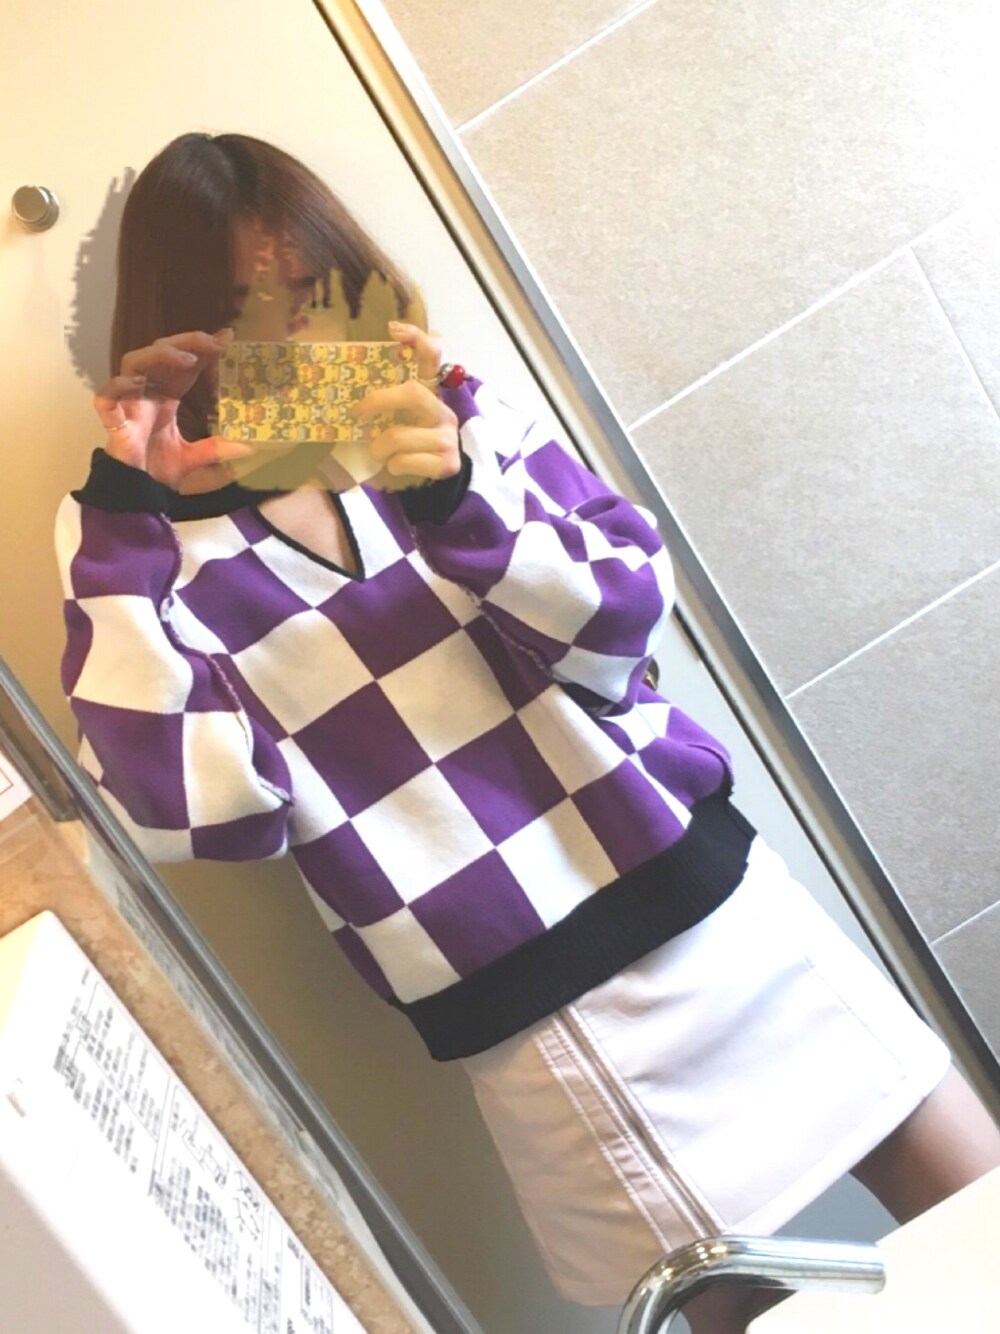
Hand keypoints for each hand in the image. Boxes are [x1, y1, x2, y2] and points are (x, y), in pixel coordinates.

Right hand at [92, 329, 253, 488]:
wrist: (137, 494)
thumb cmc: (159, 470)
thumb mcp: (195, 456)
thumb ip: (218, 448)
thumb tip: (249, 445)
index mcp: (164, 398)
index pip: (182, 364)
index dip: (200, 349)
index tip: (225, 338)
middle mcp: (146, 394)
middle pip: (159, 353)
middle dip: (185, 342)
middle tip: (212, 343)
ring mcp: (128, 405)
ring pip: (133, 362)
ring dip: (159, 355)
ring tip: (187, 360)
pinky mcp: (113, 422)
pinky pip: (105, 398)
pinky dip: (118, 386)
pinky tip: (137, 384)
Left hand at [352, 322, 460, 483]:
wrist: (433, 478)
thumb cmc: (407, 442)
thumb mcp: (399, 417)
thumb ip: (386, 402)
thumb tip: (347, 392)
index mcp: (431, 394)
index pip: (431, 356)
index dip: (416, 338)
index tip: (393, 328)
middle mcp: (443, 410)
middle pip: (413, 393)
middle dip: (379, 401)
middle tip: (359, 412)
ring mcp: (447, 437)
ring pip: (398, 436)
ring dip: (379, 447)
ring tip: (380, 452)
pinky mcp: (447, 463)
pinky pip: (404, 461)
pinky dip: (392, 466)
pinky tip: (397, 466)